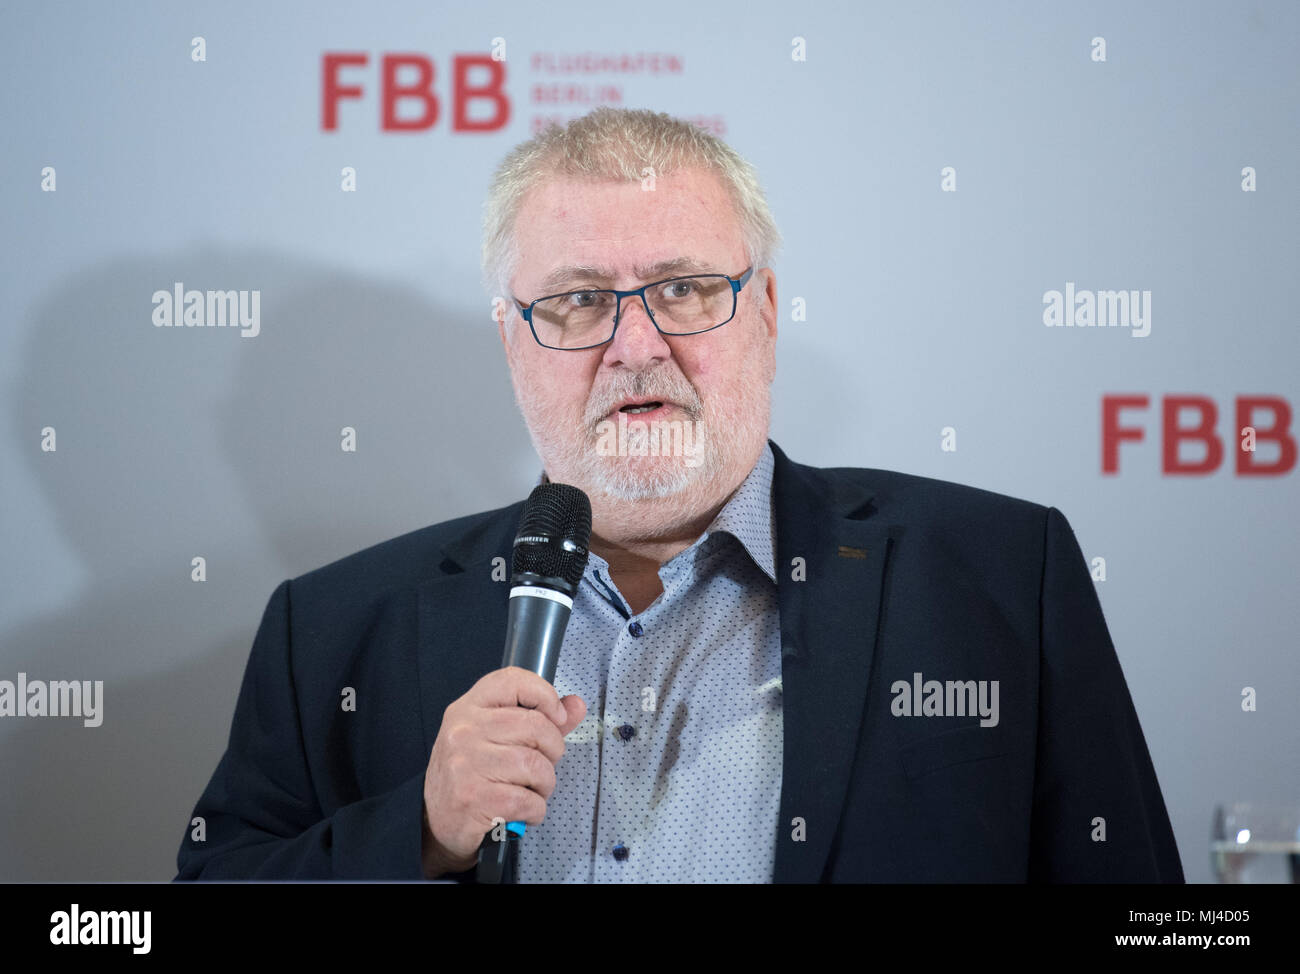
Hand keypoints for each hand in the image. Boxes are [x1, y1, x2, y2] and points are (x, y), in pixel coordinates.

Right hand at [421, 667, 585, 877]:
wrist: (436, 821)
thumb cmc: (471, 774)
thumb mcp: (496, 738)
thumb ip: (540, 720)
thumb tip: (575, 705)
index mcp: (468, 708)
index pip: (512, 681)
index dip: (544, 694)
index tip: (557, 716)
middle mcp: (463, 731)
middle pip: (535, 726)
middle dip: (553, 750)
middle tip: (543, 765)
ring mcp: (465, 764)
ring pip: (535, 765)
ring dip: (545, 784)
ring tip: (533, 790)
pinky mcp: (473, 798)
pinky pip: (527, 800)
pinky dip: (536, 809)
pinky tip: (524, 810)